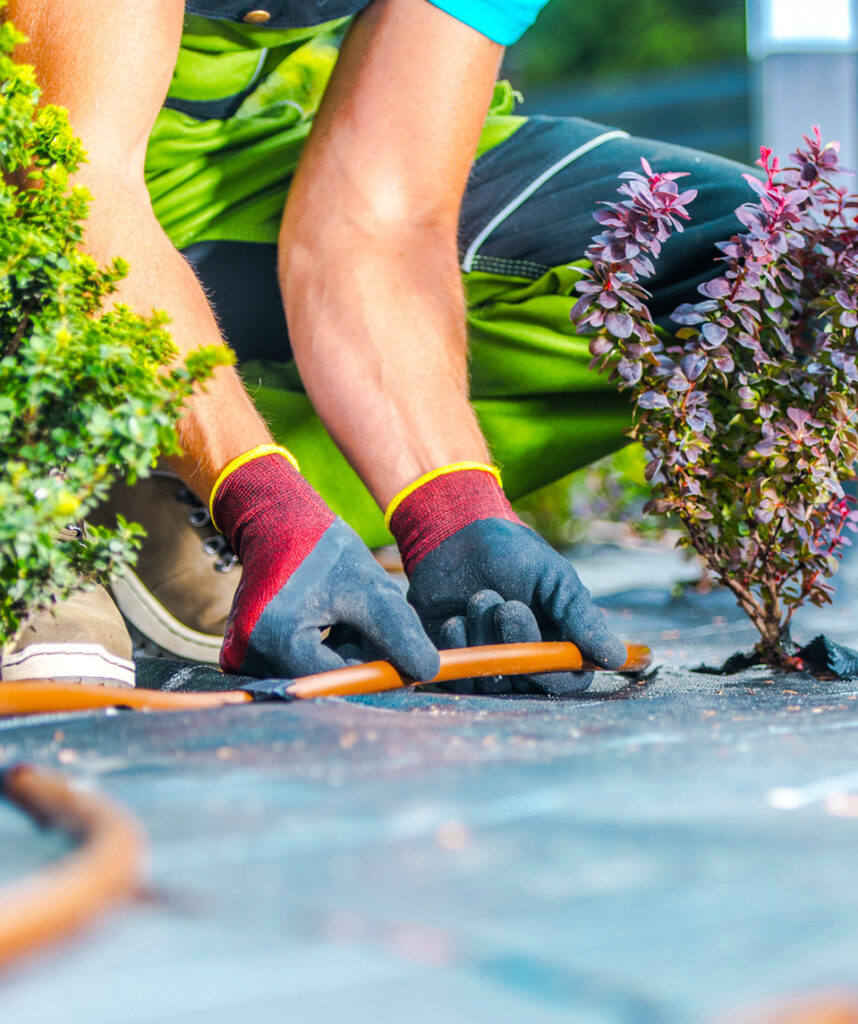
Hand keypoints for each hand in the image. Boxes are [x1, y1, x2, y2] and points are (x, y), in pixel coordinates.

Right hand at [213, 448, 439, 679]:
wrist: (276, 524)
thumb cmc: (322, 550)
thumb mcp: (368, 588)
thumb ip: (397, 632)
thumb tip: (428, 671)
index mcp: (278, 639)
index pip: (338, 678)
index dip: (375, 672)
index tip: (403, 662)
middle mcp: (250, 655)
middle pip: (323, 679)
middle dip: (357, 660)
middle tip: (370, 625)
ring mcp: (242, 656)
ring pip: (312, 673)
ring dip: (340, 655)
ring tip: (347, 616)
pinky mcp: (244, 653)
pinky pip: (295, 664)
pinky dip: (322, 650)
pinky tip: (328, 621)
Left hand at [389, 466, 625, 694]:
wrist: (455, 537)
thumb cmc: (511, 553)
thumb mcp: (554, 577)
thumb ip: (581, 617)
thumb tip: (617, 657)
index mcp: (559, 642)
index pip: (568, 680)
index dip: (553, 667)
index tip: (539, 633)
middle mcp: (526, 659)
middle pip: (529, 683)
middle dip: (516, 643)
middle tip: (506, 605)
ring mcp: (491, 663)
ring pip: (493, 680)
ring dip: (484, 639)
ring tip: (480, 597)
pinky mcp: (456, 663)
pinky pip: (460, 679)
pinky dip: (458, 648)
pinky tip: (455, 619)